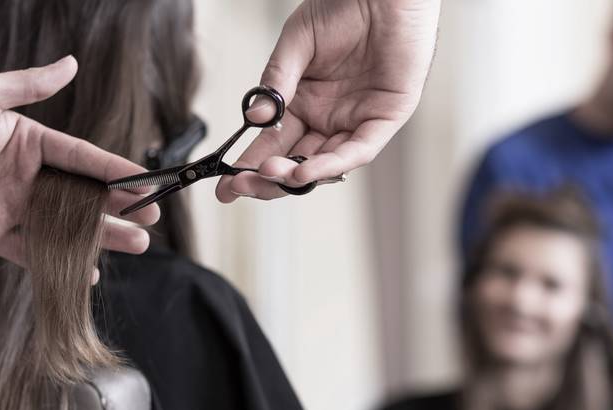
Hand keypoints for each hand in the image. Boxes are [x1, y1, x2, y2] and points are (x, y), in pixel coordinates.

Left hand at [0, 56, 158, 266]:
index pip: (85, 159)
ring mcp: (13, 208)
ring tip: (136, 244)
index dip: (118, 172)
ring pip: (67, 227)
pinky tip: (86, 270)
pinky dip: (57, 263)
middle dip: (121, 209)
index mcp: (31, 143)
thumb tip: (70, 64)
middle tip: (152, 219)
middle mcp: (28, 177)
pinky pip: (31, 252)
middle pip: (84, 197)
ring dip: (101, 237)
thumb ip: (29, 84)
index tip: (148, 182)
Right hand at [217, 0, 440, 201]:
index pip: (275, 143)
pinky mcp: (385, 119)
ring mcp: (356, 121)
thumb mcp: (298, 42)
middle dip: (269, 179)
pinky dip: (332, 163)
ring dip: (298, 174)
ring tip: (271, 176)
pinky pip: (359, 150)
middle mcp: (329, 118)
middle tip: (241, 187)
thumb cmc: (343, 7)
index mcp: (305, 103)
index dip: (251, 165)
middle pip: (297, 161)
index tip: (227, 185)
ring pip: (326, 162)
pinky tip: (305, 171)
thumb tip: (256, 118)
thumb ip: (279, 81)